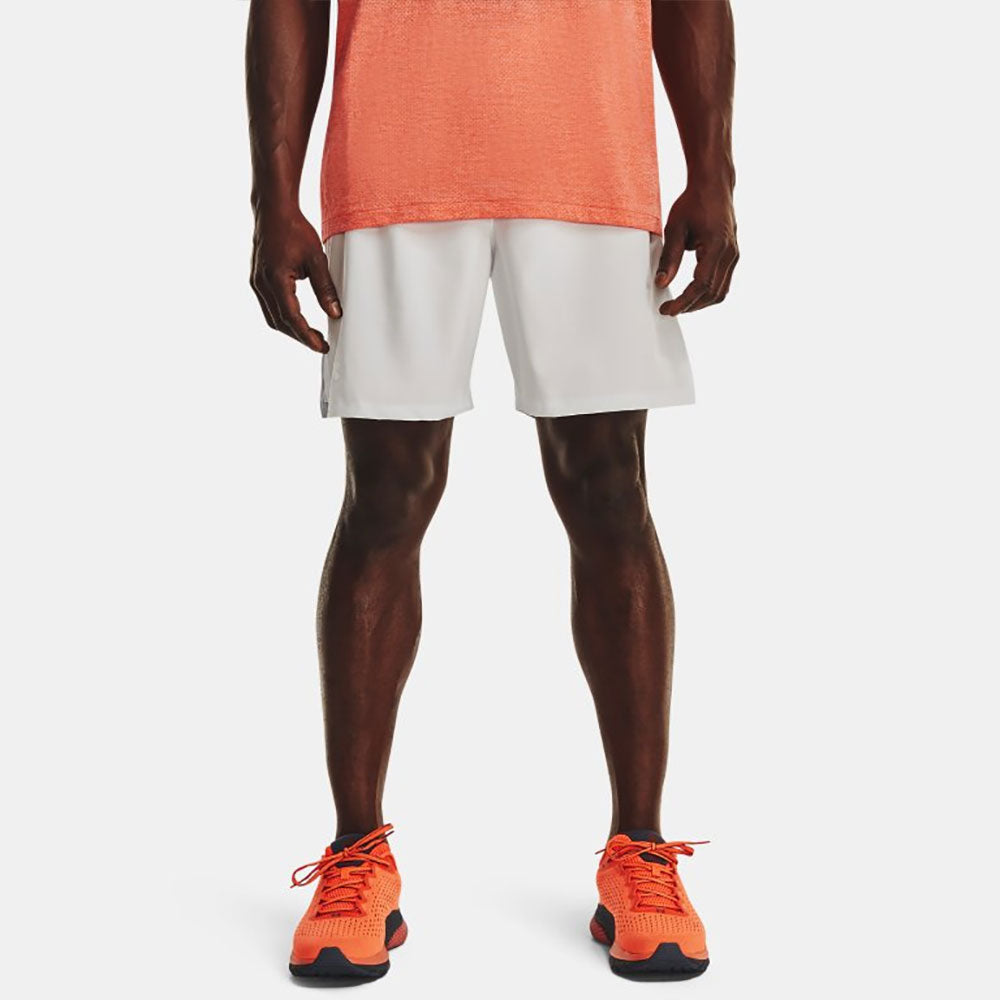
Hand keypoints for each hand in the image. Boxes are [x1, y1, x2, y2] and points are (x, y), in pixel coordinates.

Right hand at [250, 207, 340, 352]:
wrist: (273, 210)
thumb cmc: (294, 229)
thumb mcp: (316, 258)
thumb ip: (325, 288)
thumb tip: (335, 313)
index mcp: (276, 279)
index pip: (292, 318)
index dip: (307, 336)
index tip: (321, 346)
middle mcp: (261, 284)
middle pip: (280, 323)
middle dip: (300, 336)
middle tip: (320, 343)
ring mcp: (256, 282)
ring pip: (272, 317)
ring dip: (291, 329)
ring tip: (312, 334)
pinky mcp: (257, 280)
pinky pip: (268, 306)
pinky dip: (283, 317)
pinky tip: (298, 318)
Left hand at [656, 185, 738, 315]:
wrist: (714, 185)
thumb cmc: (694, 202)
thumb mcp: (675, 228)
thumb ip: (669, 258)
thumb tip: (661, 283)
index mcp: (716, 246)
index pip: (701, 285)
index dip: (683, 301)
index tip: (668, 309)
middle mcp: (730, 253)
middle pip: (712, 293)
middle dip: (690, 305)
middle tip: (670, 309)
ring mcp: (734, 255)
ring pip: (721, 292)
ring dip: (700, 302)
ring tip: (680, 304)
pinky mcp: (732, 255)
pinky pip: (723, 283)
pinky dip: (708, 293)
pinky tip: (692, 294)